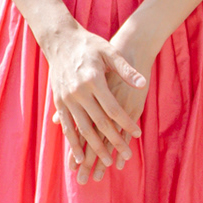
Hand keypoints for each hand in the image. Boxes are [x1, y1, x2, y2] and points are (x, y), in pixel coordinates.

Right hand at [41, 26, 146, 182]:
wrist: (60, 40)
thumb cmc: (89, 45)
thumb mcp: (110, 52)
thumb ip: (126, 70)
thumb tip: (143, 83)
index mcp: (93, 80)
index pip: (113, 108)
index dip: (125, 123)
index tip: (137, 134)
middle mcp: (79, 92)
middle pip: (99, 123)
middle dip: (113, 141)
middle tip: (126, 155)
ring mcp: (67, 98)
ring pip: (82, 129)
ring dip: (93, 147)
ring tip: (106, 162)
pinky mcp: (59, 102)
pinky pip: (67, 126)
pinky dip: (73, 142)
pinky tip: (80, 156)